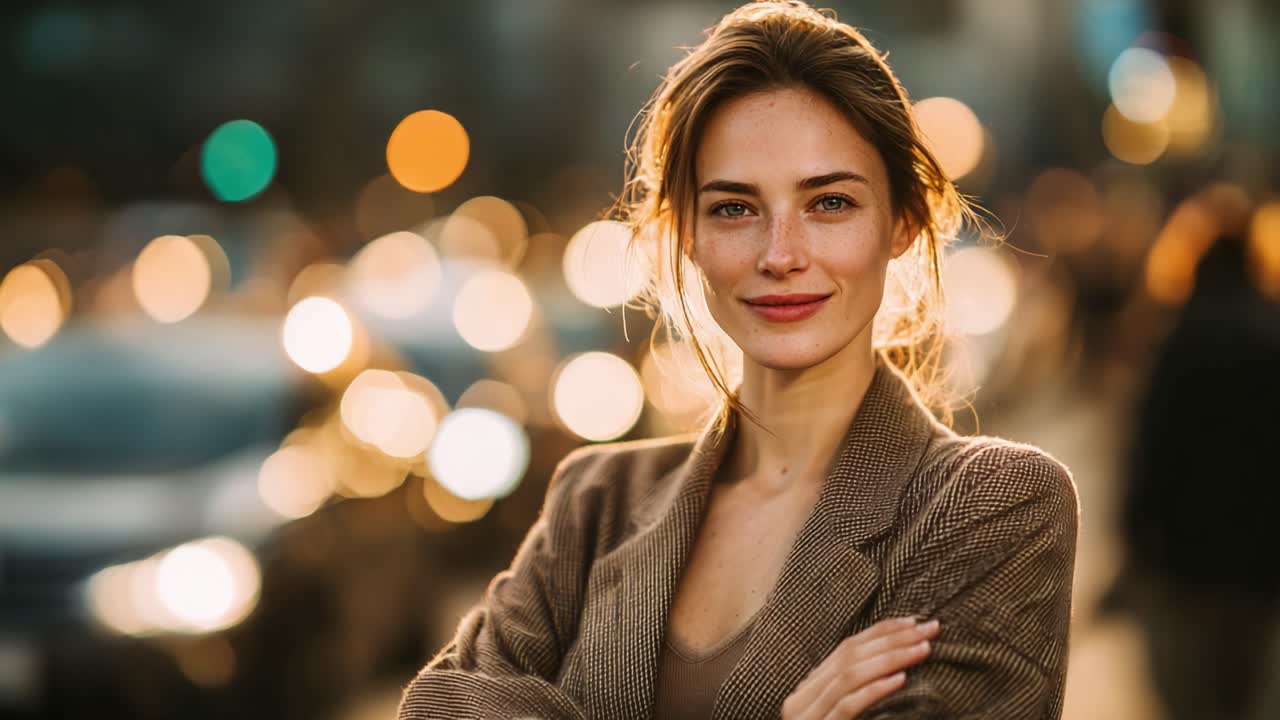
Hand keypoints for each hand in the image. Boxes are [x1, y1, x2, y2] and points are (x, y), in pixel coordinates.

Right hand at [780, 616, 939, 719]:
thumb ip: (852, 697)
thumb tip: (892, 670)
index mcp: (806, 692)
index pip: (846, 649)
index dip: (881, 632)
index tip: (914, 622)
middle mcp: (801, 700)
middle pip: (850, 656)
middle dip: (893, 639)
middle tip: (930, 628)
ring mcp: (806, 718)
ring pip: (850, 675)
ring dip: (891, 658)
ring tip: (923, 649)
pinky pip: (848, 706)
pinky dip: (875, 690)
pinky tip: (901, 680)